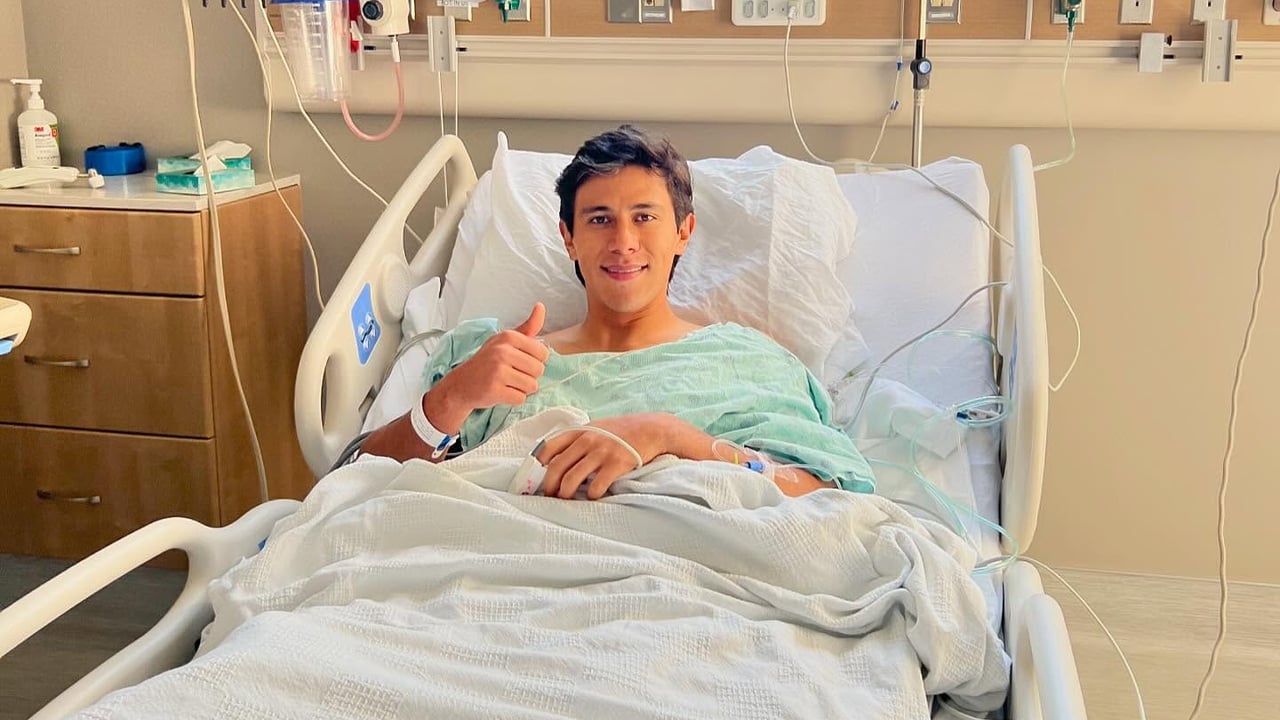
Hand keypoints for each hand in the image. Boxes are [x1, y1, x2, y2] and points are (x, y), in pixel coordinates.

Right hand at [427, 304, 549, 430]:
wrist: (461, 384)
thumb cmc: (487, 362)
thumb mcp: (506, 341)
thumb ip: (528, 327)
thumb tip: (541, 307)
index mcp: (509, 337)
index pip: (543, 353)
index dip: (534, 361)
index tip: (518, 361)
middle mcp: (503, 351)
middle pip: (539, 370)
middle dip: (528, 376)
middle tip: (511, 374)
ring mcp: (498, 371)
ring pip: (532, 386)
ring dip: (521, 388)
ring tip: (506, 383)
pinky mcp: (494, 389)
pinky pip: (520, 398)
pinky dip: (513, 399)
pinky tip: (500, 391)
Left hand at [535, 413, 674, 499]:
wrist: (651, 429)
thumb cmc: (620, 431)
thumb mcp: (595, 428)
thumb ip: (576, 440)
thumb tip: (554, 459)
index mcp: (578, 431)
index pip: (548, 447)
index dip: (536, 465)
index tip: (533, 478)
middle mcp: (587, 440)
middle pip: (556, 467)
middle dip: (548, 486)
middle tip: (549, 496)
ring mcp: (601, 452)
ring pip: (571, 479)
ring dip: (565, 494)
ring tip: (566, 500)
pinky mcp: (616, 464)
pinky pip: (596, 486)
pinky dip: (590, 496)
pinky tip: (592, 497)